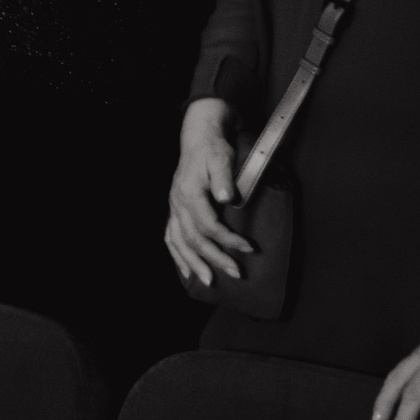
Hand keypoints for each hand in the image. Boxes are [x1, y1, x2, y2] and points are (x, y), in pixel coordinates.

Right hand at [163, 98, 254, 285]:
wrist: (199, 138)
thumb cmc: (213, 149)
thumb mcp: (221, 158)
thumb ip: (222, 178)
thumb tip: (225, 197)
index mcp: (189, 193)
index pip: (208, 225)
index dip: (228, 240)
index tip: (249, 248)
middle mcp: (177, 203)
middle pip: (193, 238)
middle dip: (214, 258)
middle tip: (236, 273)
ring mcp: (174, 208)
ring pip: (179, 242)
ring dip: (193, 263)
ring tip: (208, 281)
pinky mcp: (175, 210)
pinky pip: (170, 237)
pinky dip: (177, 256)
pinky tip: (185, 270)